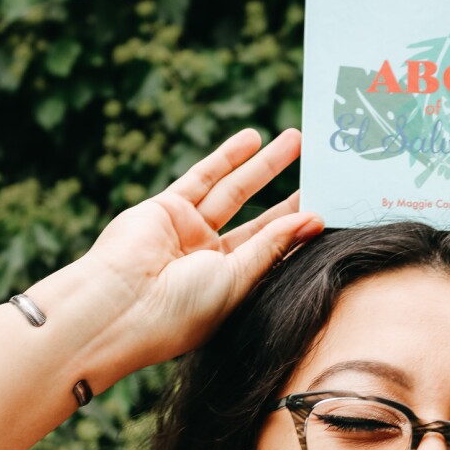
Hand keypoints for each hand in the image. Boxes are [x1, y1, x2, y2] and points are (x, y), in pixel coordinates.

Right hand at [81, 127, 321, 369]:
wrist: (119, 308)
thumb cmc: (181, 310)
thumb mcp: (237, 279)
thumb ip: (272, 247)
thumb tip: (312, 220)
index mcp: (231, 287)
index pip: (274, 253)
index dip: (300, 230)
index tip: (330, 207)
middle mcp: (210, 260)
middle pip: (261, 220)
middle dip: (290, 194)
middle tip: (320, 170)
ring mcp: (188, 232)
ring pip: (235, 191)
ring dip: (265, 165)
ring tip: (297, 141)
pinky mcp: (166, 208)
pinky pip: (203, 177)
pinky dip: (228, 157)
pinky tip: (254, 139)